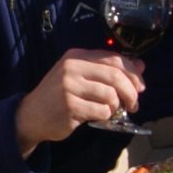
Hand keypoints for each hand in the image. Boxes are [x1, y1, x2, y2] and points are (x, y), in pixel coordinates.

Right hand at [13, 49, 142, 152]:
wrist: (31, 115)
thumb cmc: (59, 95)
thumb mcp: (81, 76)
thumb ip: (108, 70)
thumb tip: (141, 65)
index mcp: (77, 55)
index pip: (114, 59)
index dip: (133, 73)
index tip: (141, 87)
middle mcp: (72, 67)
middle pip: (115, 76)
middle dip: (131, 92)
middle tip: (134, 105)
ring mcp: (70, 87)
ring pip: (110, 96)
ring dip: (115, 107)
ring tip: (109, 111)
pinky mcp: (70, 106)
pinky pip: (101, 111)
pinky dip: (105, 116)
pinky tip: (96, 116)